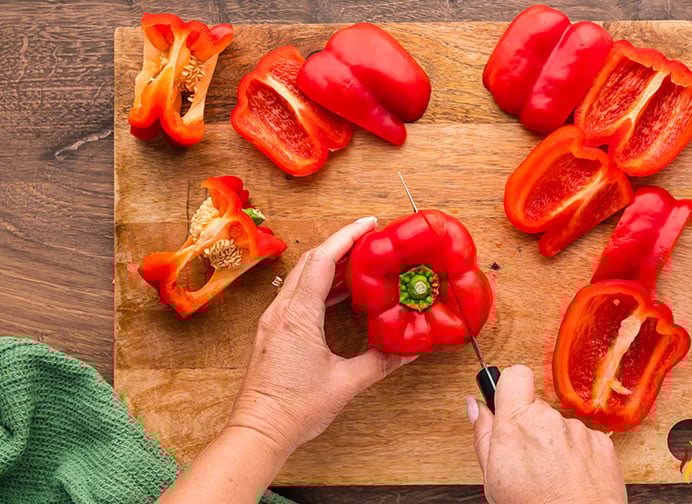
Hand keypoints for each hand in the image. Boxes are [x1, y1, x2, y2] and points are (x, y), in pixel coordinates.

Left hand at [227, 216, 415, 457]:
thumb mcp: (345, 383)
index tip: (370, 224)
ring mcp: (273, 321)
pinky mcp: (272, 332)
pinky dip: (319, 287)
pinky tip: (340, 296)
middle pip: (310, 262)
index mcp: (298, 315)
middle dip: (341, 245)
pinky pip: (297, 296)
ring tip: (361, 264)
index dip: (347, 236)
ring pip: (302, 278)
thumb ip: (380, 362)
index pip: (322, 260)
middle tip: (371, 241)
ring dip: (330, 266)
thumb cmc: (294, 409)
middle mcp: (281, 311)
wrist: (258, 431)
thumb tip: (409, 349)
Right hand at [468, 365, 625, 503]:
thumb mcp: (492, 477)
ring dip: (555, 445)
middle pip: (537, 408)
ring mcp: (579, 431)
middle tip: (526, 460)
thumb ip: (482, 434)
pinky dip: (578, 456)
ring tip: (552, 477)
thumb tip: (475, 407)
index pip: (515, 375)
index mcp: (518, 422)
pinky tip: (571, 479)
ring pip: (561, 427)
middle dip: (531, 426)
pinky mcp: (602, 444)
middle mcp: (550, 420)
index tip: (507, 403)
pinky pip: (584, 440)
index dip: (510, 387)